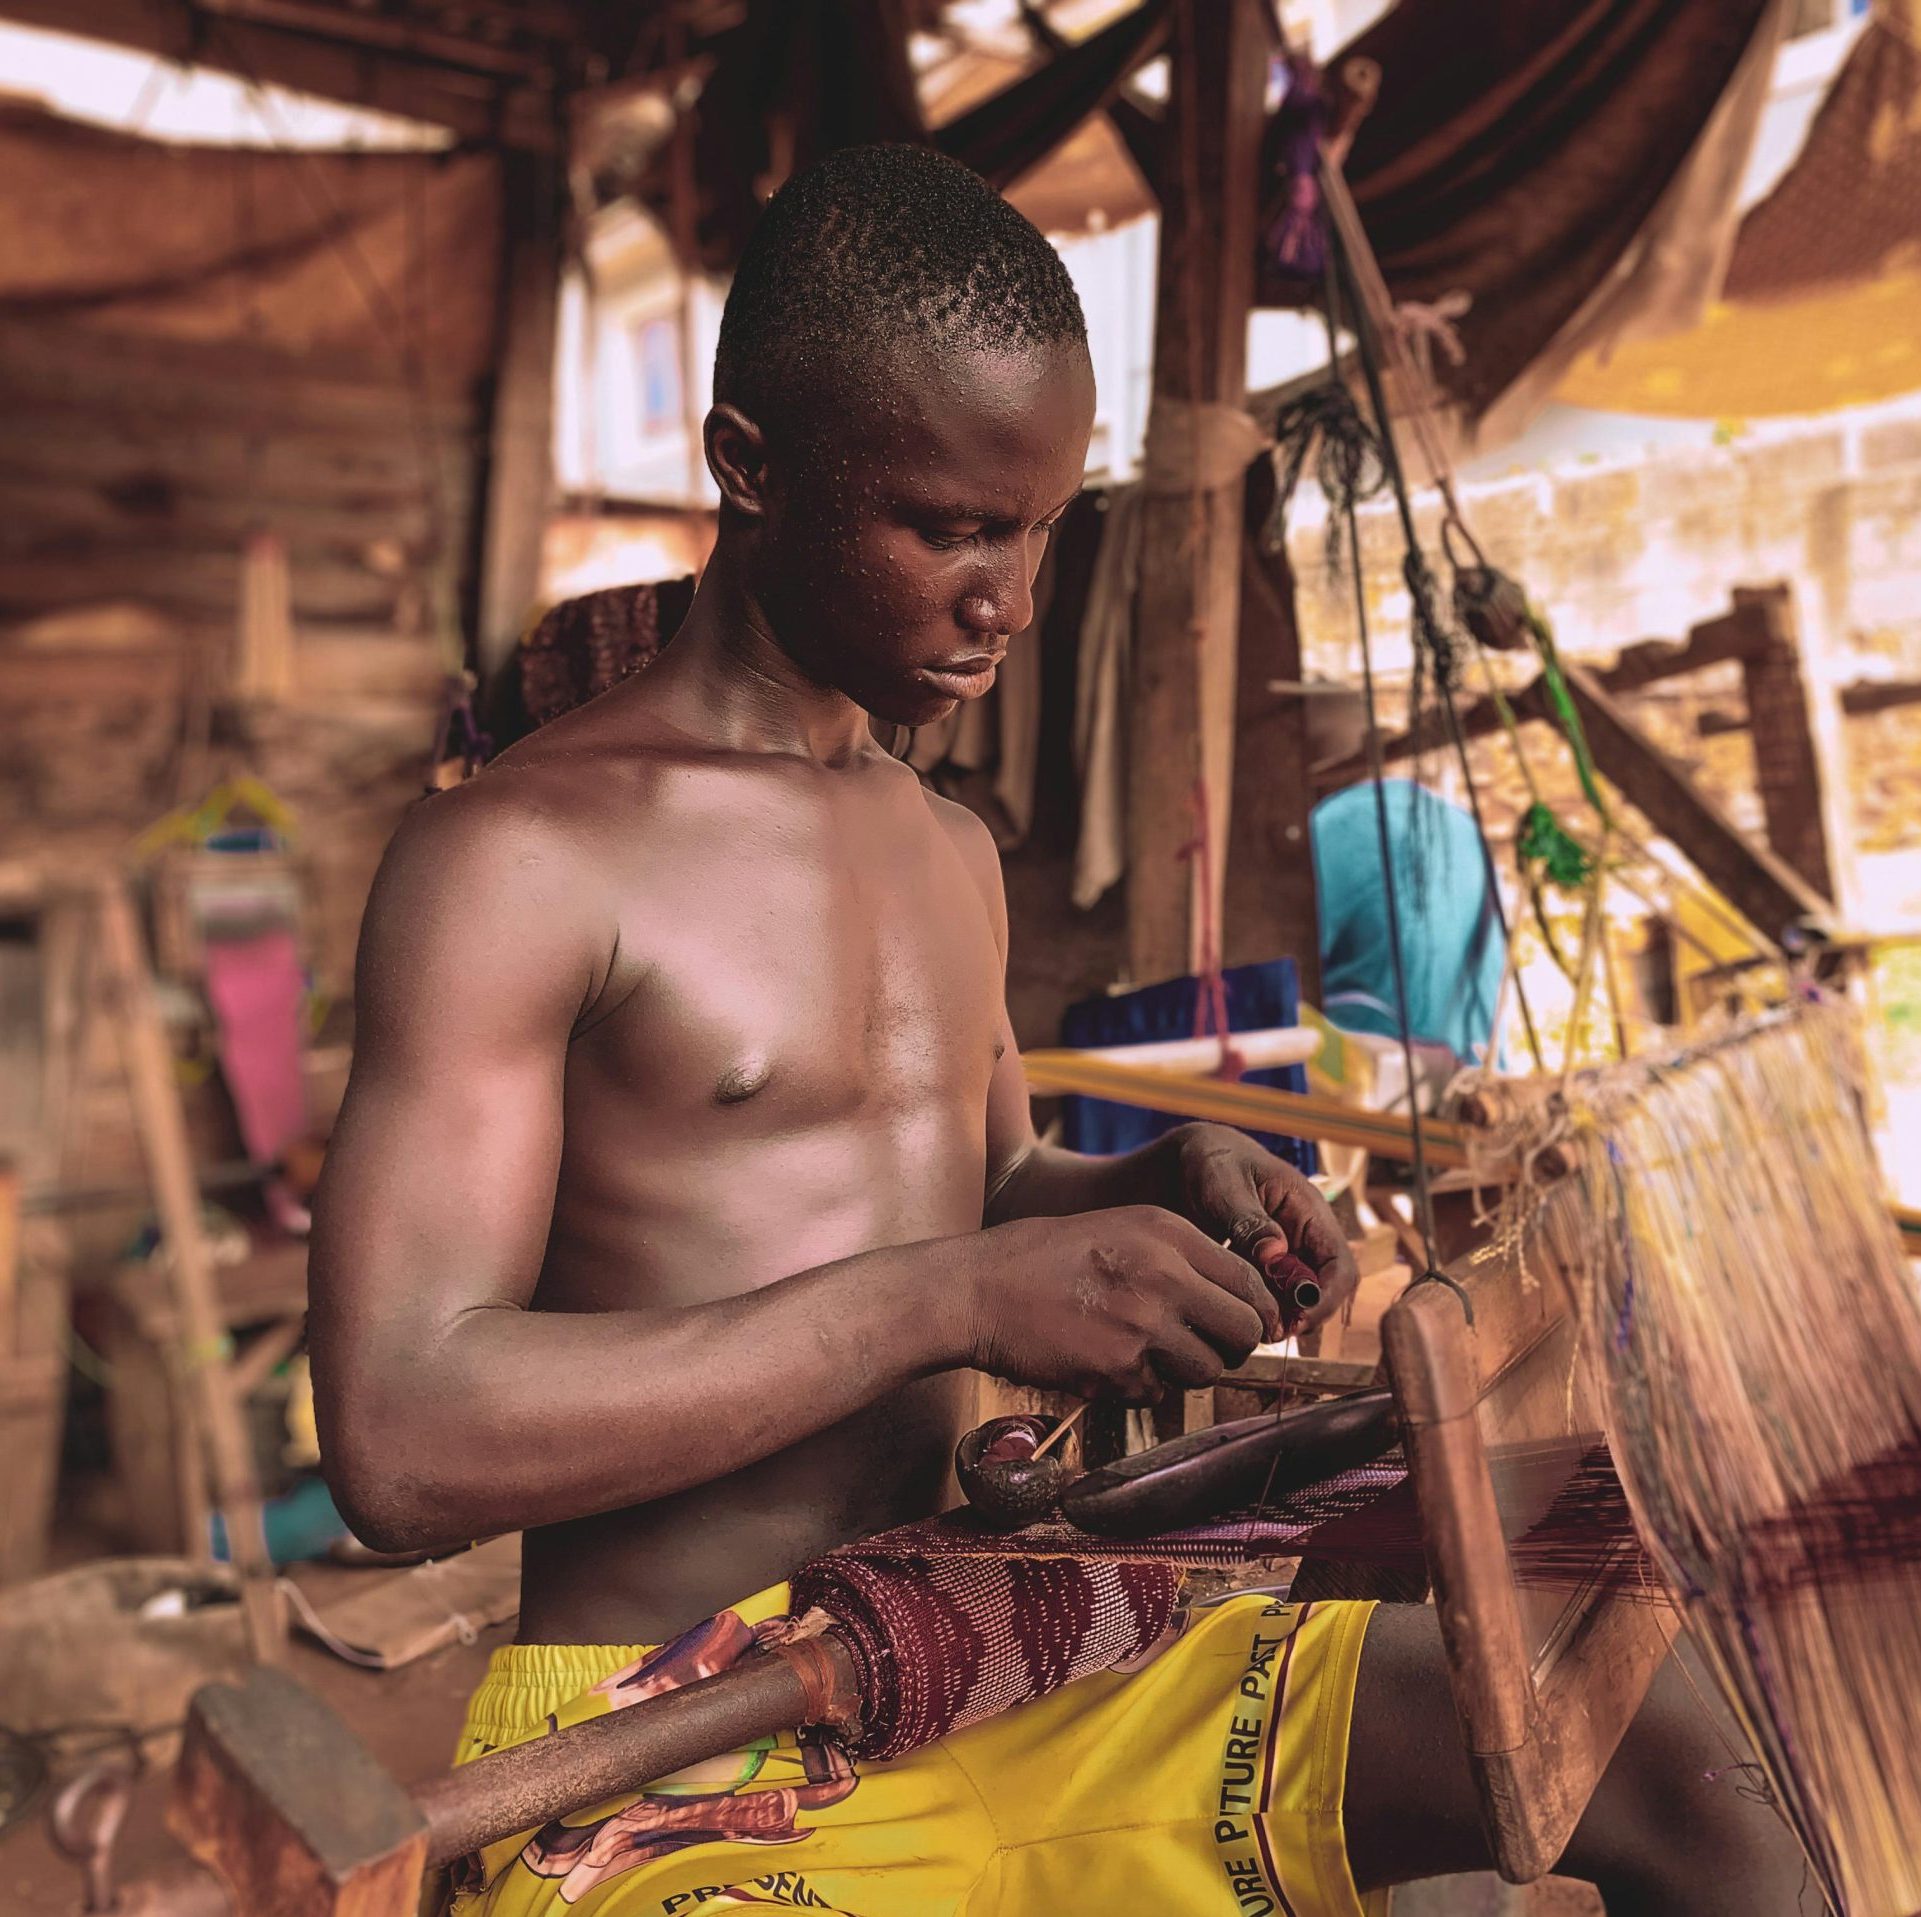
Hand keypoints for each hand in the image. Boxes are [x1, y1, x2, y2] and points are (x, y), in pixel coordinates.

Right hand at [953, 1206, 1281, 1404]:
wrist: (978, 1290)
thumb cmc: (1044, 1257)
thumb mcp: (1120, 1228)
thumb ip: (1180, 1257)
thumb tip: (1236, 1299)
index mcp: (1167, 1233)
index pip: (1250, 1282)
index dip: (1254, 1311)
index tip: (1243, 1325)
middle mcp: (1163, 1275)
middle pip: (1244, 1332)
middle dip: (1231, 1346)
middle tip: (1206, 1346)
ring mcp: (1142, 1325)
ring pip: (1206, 1370)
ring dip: (1184, 1370)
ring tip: (1145, 1351)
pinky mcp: (1117, 1370)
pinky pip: (1158, 1393)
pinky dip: (1141, 1386)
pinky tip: (1107, 1360)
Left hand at [1162, 1123, 1358, 1331]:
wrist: (1189, 1160)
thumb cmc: (1212, 1161)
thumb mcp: (1224, 1185)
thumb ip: (1248, 1219)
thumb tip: (1275, 1254)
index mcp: (1309, 1211)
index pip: (1340, 1266)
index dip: (1325, 1299)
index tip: (1295, 1320)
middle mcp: (1306, 1237)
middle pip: (1325, 1291)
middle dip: (1302, 1316)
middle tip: (1266, 1332)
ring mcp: (1287, 1254)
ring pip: (1299, 1300)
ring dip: (1280, 1317)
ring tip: (1248, 1325)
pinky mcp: (1265, 1266)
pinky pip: (1274, 1297)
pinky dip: (1260, 1310)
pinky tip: (1235, 1313)